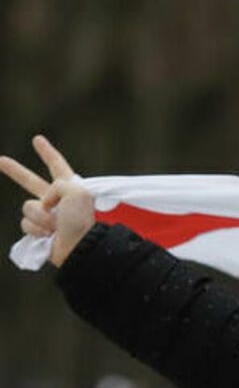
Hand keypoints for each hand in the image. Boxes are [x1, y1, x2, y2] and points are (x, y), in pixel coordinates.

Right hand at [0, 135, 94, 266]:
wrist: (81, 248)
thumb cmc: (82, 219)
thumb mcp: (75, 191)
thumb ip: (56, 185)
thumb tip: (42, 204)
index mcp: (70, 188)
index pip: (57, 166)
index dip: (47, 153)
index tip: (37, 139)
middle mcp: (57, 201)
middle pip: (30, 182)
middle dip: (15, 171)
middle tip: (0, 160)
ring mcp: (47, 217)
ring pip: (27, 207)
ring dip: (40, 216)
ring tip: (56, 227)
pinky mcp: (39, 232)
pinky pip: (26, 224)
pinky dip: (36, 229)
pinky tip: (49, 237)